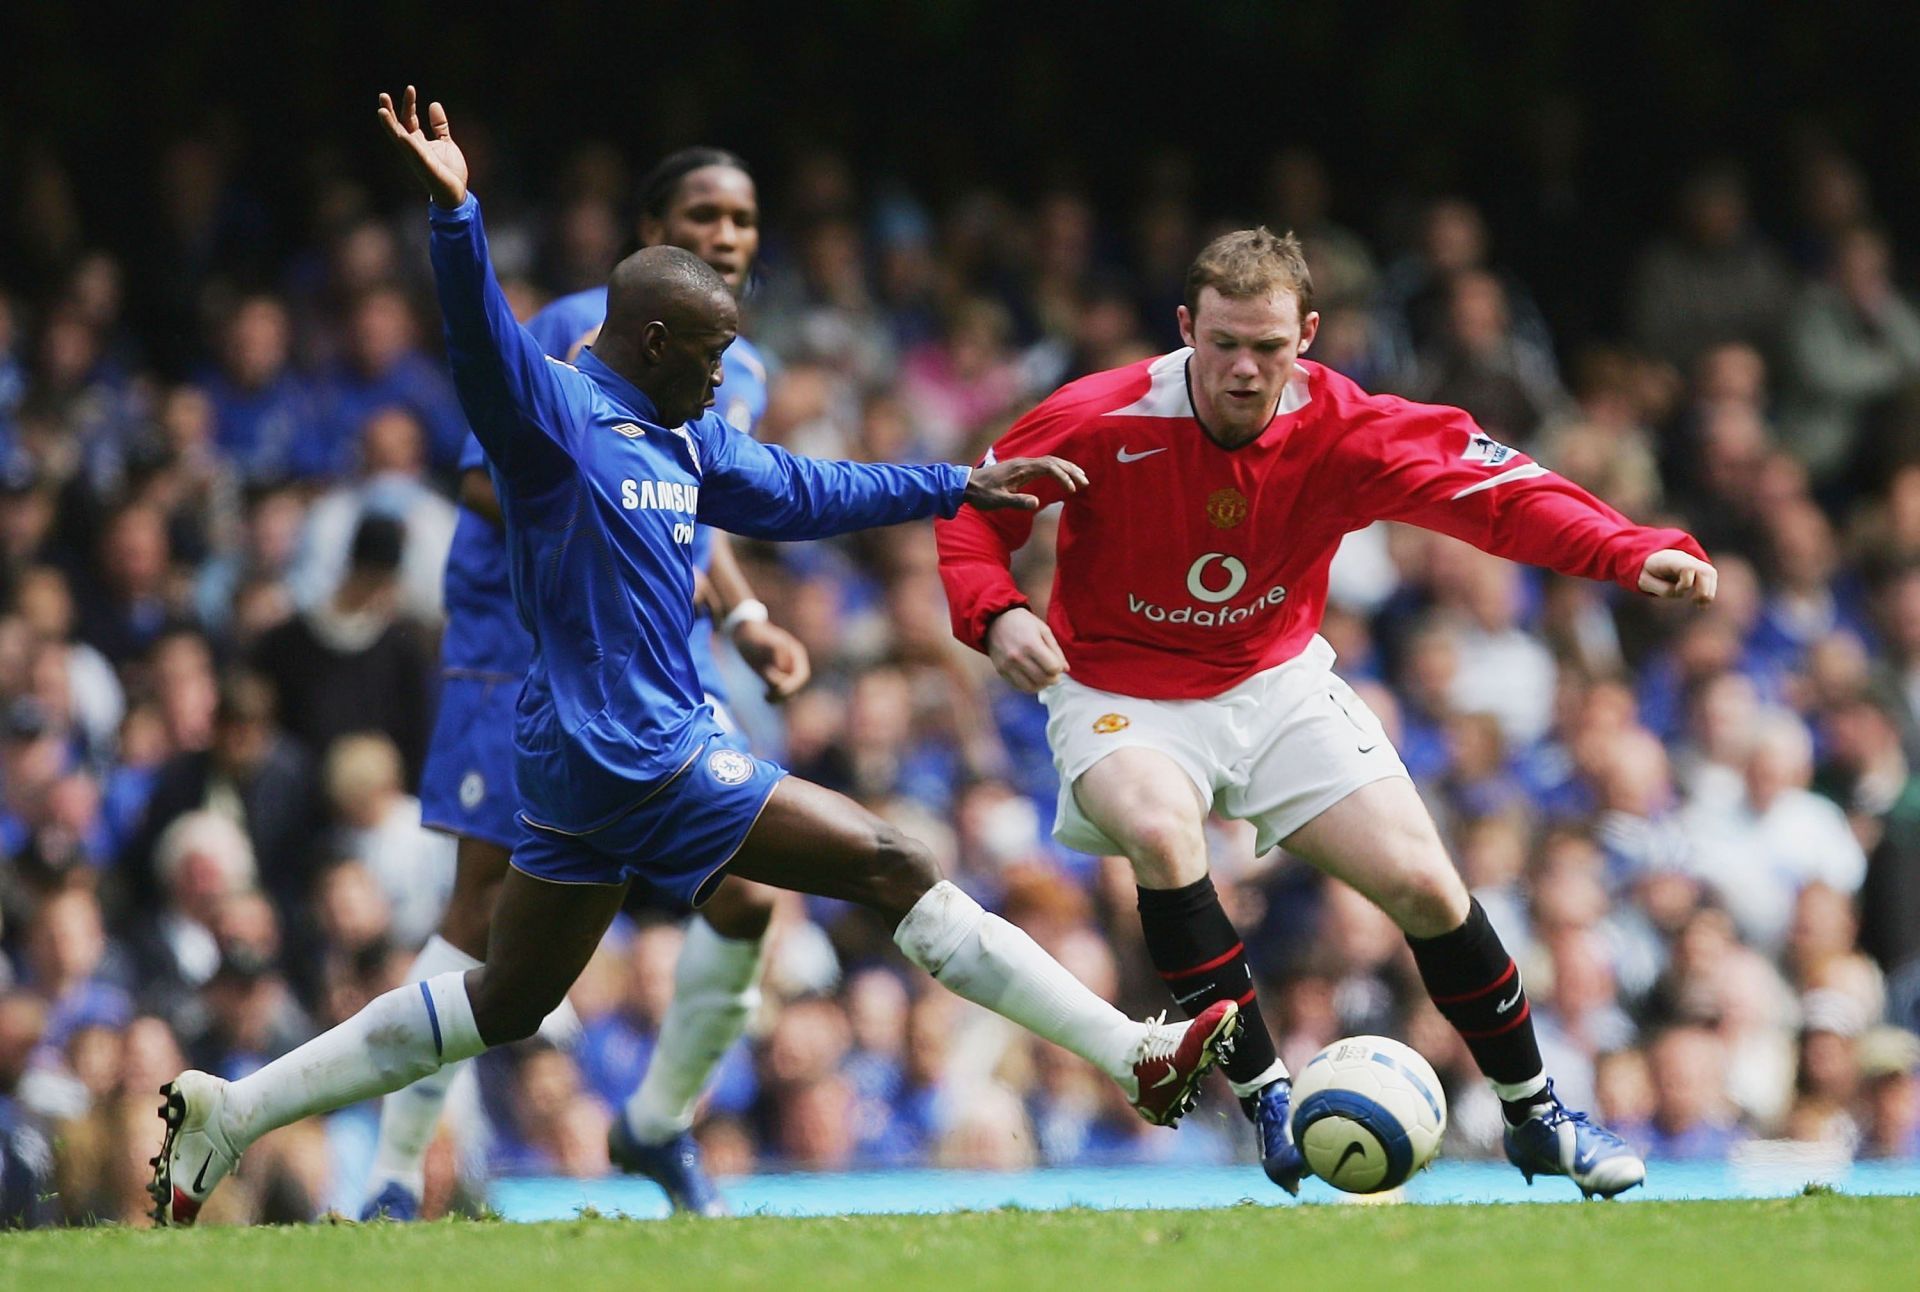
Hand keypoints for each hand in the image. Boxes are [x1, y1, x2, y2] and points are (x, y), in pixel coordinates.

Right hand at [376, 86, 468, 207]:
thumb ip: (439, 125)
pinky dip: (409, 146)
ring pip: (399, 139)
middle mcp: (413, 149)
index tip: (410, 88)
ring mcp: (417, 158)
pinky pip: (416, 155)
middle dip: (390, 111)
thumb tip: (434, 104)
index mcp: (418, 142)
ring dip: (390, 126)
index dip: (408, 104)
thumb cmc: (449, 170)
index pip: (408, 119)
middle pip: (398, 126)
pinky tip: (403, 136)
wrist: (456, 193)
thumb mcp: (446, 142)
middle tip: (383, 95)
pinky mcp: (425, 168)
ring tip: (382, 111)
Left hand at [733, 618, 811, 701]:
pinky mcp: (776, 675)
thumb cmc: (752, 635)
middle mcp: (794, 662)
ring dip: (780, 697)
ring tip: (766, 697)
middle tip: (769, 697)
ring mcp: (786, 669)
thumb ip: (775, 653)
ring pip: (790, 691)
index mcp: (796, 653)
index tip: (777, 690)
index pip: (801, 676)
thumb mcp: (763, 641)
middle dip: (785, 694)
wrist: (742, 631)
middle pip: (797, 686)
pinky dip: (774, 695)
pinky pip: (780, 690)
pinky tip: (765, 695)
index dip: (791, 686)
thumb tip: (783, 667)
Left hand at [963, 456, 1088, 511]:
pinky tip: (1063, 478)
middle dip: (1071, 470)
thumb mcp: (998, 501)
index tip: (1071, 489)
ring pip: (1050, 462)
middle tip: (1085, 482)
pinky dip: (1057, 470)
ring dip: (1066, 469)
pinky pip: (1044, 465)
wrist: (966, 485)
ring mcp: (1023, 464)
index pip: (1049, 467)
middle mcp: (1024, 462)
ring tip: (1080, 479)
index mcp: (1021, 468)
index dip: (1062, 476)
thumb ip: (1017, 501)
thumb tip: (1037, 503)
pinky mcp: (1021, 468)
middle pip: (1054, 461)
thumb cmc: (981, 494)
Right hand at [987, 606, 1067, 692]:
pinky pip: (1019, 686)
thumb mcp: (1043, 629)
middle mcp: (1017, 657)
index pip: (1052, 668)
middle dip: (1053, 679)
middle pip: (1043, 679)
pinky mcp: (1001, 671)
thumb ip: (1056, 650)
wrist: (994, 621)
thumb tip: (1066, 669)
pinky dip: (1029, 685)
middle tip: (1053, 673)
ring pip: (1031, 687)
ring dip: (1042, 685)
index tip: (1057, 664)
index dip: (1059, 668)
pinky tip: (1032, 677)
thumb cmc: (1022, 622)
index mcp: (1031, 644)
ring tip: (1043, 676)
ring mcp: (1008, 666)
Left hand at [1638, 549, 1716, 604]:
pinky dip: (1709, 591)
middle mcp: (1686, 558)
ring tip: (1701, 606)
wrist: (1649, 560)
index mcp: (1671, 559)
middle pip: (1706, 571)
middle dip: (1704, 590)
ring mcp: (1694, 562)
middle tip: (1696, 603)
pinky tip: (1703, 604)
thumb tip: (1681, 593)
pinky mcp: (1698, 568)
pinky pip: (1710, 577)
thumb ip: (1662, 588)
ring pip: (1711, 573)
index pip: (1688, 568)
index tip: (1677, 590)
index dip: (1685, 583)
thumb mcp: (1646, 581)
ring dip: (1709, 591)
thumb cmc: (1646, 572)